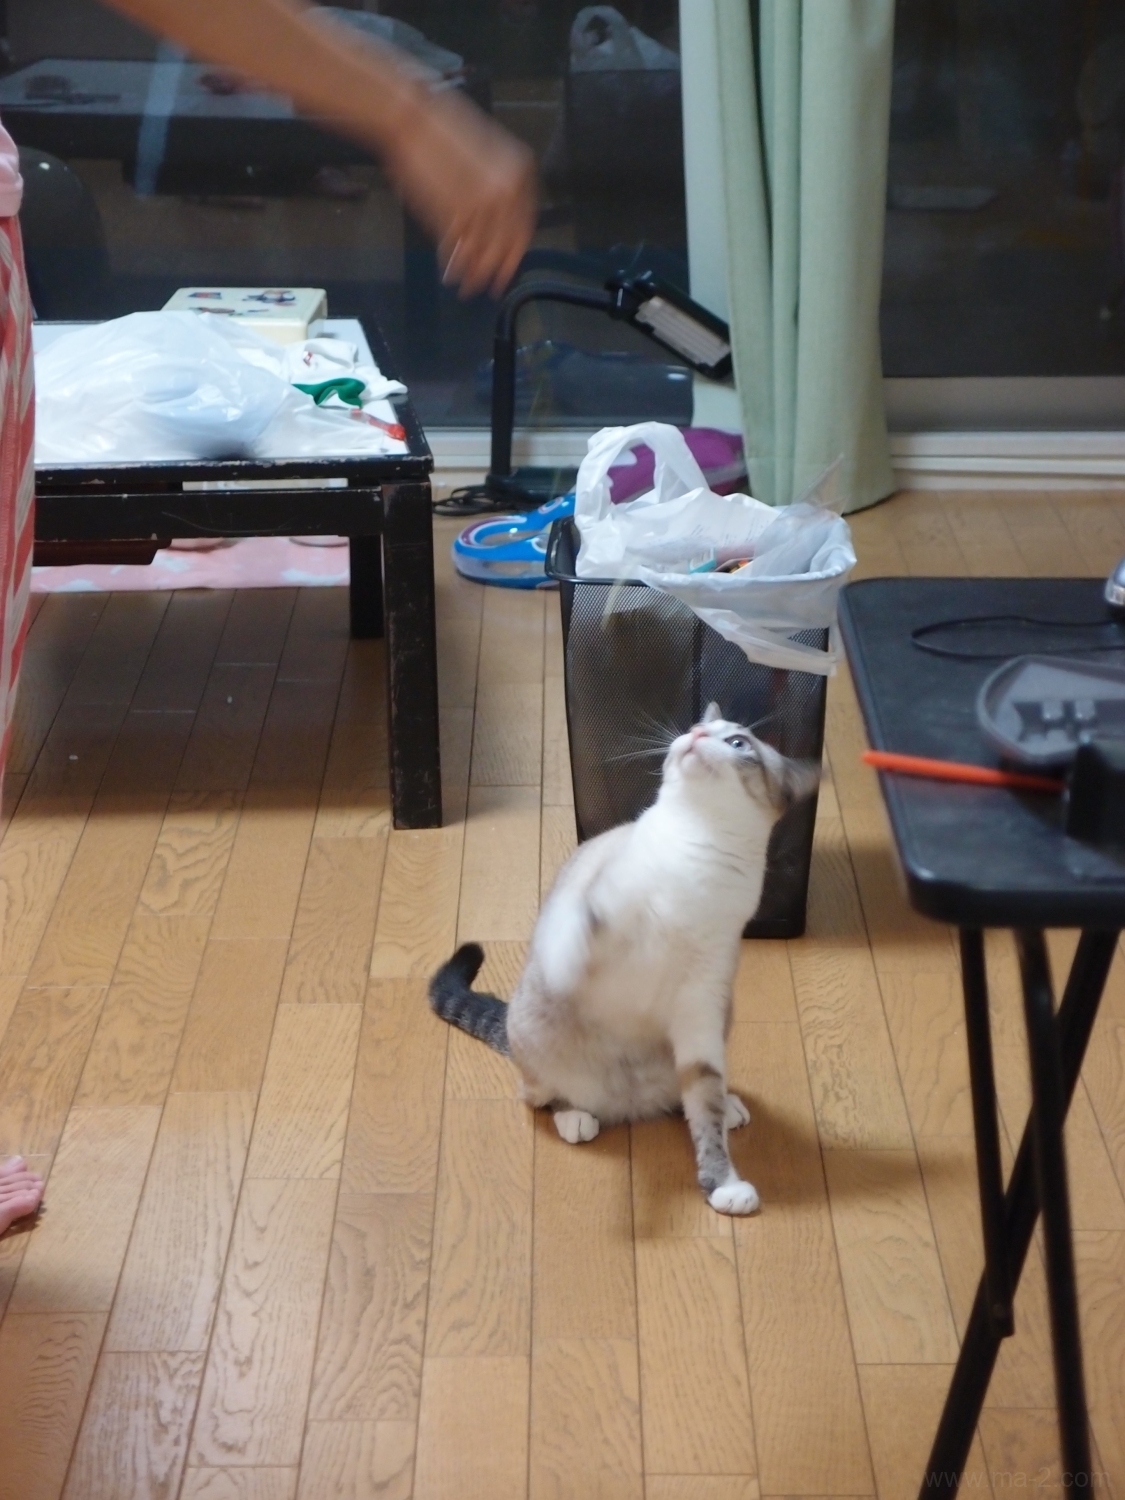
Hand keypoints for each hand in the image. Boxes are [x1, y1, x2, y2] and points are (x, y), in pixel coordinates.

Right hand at [382, 87, 536, 297]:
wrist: (411, 116)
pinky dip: (456, 267)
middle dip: (498, 271)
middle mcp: (509, 191)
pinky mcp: (457, 215)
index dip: (515, 251)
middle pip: (508, 245)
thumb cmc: (440, 127)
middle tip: (491, 288)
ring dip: (475, 276)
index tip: (508, 266)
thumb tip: (496, 219)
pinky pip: (461, 251)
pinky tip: (451, 274)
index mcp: (520, 171)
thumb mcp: (485, 150)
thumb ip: (496, 184)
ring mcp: (484, 205)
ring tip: (467, 289)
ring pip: (486, 254)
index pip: (525, 225)